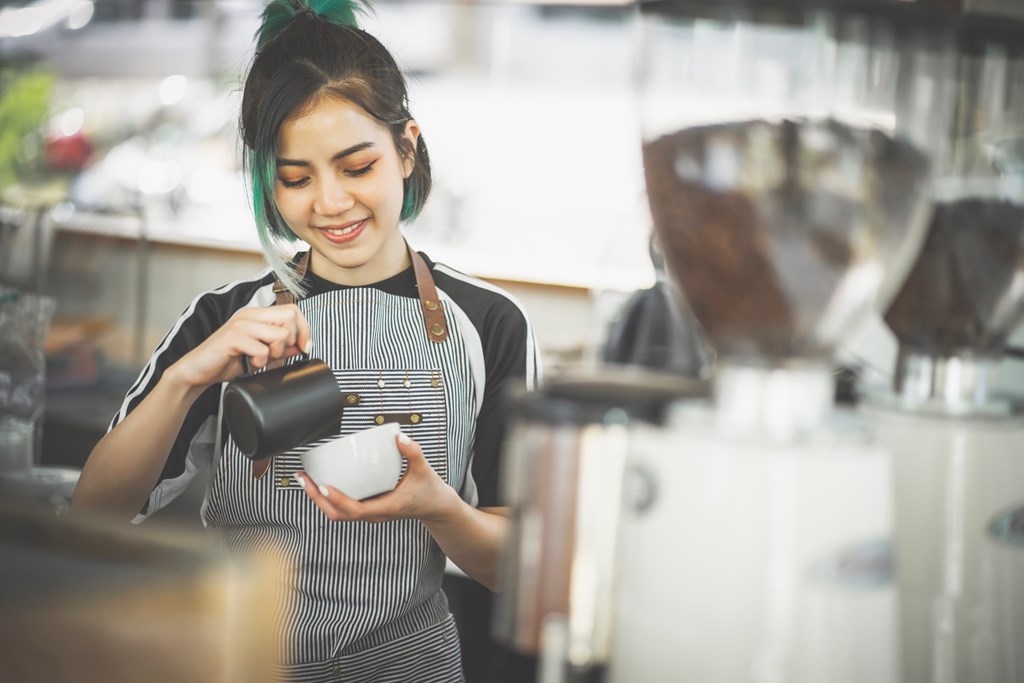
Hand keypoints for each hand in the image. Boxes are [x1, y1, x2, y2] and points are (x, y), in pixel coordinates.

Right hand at [170, 304, 312, 389]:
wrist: (198, 371)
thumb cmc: (227, 361)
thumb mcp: (261, 354)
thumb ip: (281, 348)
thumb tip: (302, 345)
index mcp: (258, 315)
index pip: (293, 310)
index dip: (304, 329)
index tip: (304, 347)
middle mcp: (250, 315)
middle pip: (291, 316)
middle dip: (291, 340)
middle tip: (276, 354)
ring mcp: (241, 324)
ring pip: (280, 334)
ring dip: (275, 353)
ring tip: (260, 359)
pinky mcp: (232, 337)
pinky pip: (262, 349)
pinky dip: (260, 362)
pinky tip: (249, 363)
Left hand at [295, 433, 460, 523]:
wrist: (435, 507)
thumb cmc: (429, 491)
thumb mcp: (425, 469)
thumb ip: (413, 452)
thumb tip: (399, 436)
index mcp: (387, 507)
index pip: (356, 510)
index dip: (337, 500)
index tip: (323, 487)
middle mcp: (375, 514)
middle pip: (338, 514)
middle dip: (317, 499)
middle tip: (304, 479)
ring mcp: (370, 513)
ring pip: (337, 513)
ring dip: (319, 499)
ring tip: (306, 480)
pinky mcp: (368, 508)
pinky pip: (343, 508)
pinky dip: (328, 498)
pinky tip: (322, 482)